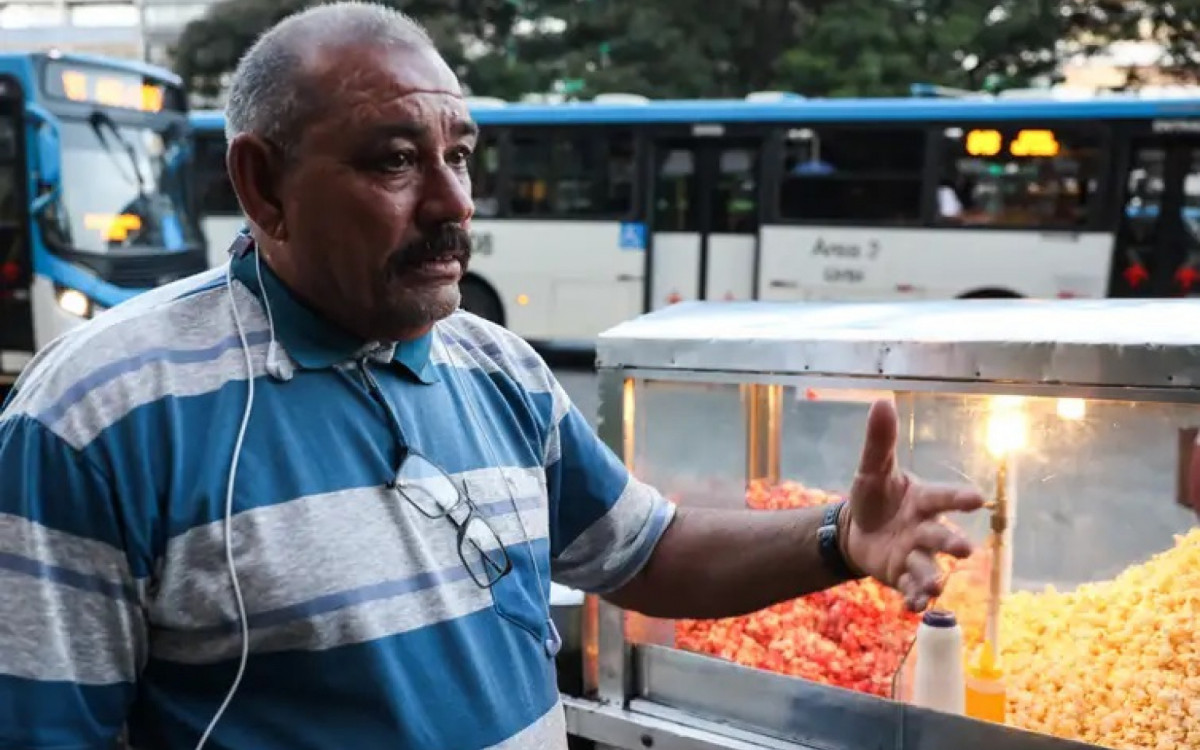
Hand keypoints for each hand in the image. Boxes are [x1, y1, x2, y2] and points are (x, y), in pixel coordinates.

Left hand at [841, 399, 984, 610]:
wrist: (856, 529)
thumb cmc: (875, 496)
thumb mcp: (872, 468)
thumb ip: (880, 441)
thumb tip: (882, 401)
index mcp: (923, 500)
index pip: (944, 497)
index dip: (959, 498)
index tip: (977, 499)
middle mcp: (926, 529)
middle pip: (942, 536)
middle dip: (953, 542)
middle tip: (963, 550)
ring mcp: (916, 555)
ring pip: (930, 566)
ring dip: (934, 577)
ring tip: (936, 587)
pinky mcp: (903, 576)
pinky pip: (912, 588)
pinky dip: (914, 597)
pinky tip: (913, 606)